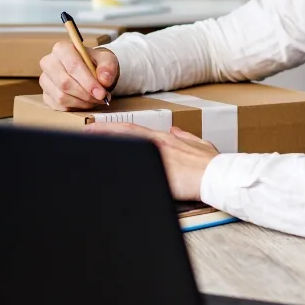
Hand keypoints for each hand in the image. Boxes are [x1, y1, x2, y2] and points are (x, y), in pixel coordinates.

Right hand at [39, 43, 119, 110]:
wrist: (89, 70)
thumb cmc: (95, 63)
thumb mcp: (107, 59)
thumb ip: (108, 67)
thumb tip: (104, 80)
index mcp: (62, 49)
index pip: (73, 66)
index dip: (88, 82)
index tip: (101, 93)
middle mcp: (48, 63)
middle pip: (65, 83)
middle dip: (86, 94)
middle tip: (101, 98)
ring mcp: (44, 80)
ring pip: (61, 96)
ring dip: (82, 102)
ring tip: (95, 99)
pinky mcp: (45, 95)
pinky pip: (59, 106)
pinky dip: (75, 107)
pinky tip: (85, 102)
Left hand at [83, 122, 218, 200]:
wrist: (219, 176)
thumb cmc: (212, 164)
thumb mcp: (201, 144)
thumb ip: (185, 136)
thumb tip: (175, 130)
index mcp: (165, 139)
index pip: (133, 129)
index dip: (113, 128)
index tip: (97, 128)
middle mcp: (157, 144)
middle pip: (124, 134)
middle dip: (103, 133)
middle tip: (85, 133)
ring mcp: (156, 158)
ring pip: (126, 149)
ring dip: (107, 147)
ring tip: (86, 148)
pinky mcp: (158, 174)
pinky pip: (133, 171)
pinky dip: (118, 168)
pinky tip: (104, 172)